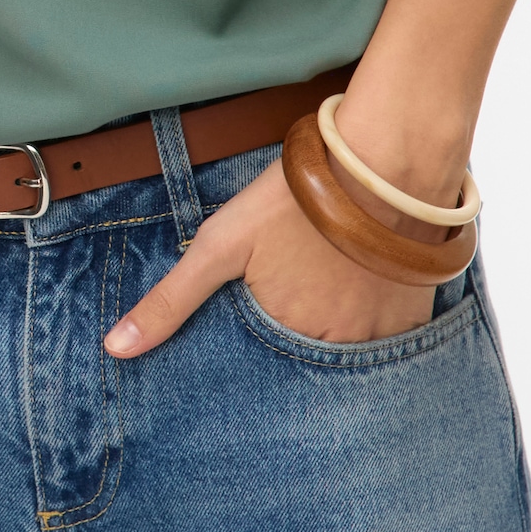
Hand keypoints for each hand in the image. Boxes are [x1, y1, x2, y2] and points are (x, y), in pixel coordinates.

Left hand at [101, 157, 443, 356]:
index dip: (258, 343)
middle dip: (297, 339)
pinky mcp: (415, 320)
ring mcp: (382, 339)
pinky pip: (391, 343)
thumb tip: (115, 350)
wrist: (382, 162)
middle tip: (299, 292)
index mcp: (287, 339)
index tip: (261, 314)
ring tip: (328, 289)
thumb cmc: (295, 199)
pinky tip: (362, 288)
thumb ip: (171, 300)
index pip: (261, 369)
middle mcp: (337, 351)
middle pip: (306, 362)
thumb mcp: (221, 243)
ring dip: (336, 333)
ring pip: (348, 354)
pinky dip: (374, 323)